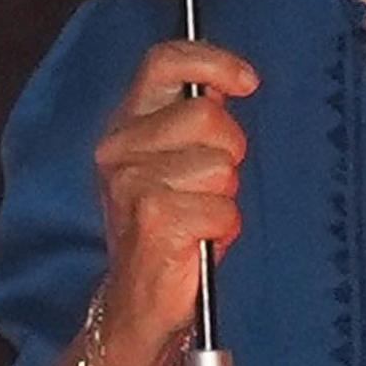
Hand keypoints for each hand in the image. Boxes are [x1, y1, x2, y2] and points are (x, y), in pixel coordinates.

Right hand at [88, 40, 258, 365]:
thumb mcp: (174, 163)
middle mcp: (118, 149)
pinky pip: (222, 209)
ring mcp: (130, 183)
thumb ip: (193, 121)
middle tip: (213, 185)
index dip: (212, 62)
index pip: (163, 62)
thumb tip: (232, 83)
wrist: (136, 303)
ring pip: (221, 166)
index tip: (248, 82)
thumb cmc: (167, 230)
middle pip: (208, 115)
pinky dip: (224, 229)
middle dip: (230, 150)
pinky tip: (200, 242)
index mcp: (124, 125)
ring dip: (225, 198)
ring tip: (200, 219)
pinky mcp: (151, 219)